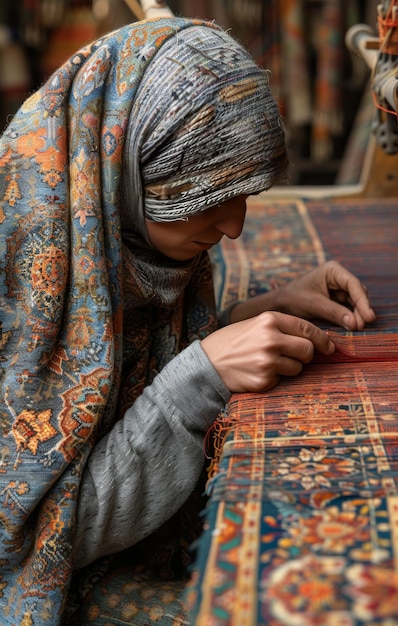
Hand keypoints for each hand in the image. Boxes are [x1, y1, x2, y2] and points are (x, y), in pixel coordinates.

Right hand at [201, 311, 334, 392]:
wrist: (207, 362)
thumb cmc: (232, 342)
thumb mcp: (254, 324)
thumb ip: (281, 327)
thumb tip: (314, 338)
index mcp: (269, 319)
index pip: (307, 329)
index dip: (322, 339)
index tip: (329, 347)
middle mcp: (270, 338)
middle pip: (308, 350)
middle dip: (306, 356)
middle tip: (295, 357)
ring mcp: (267, 360)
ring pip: (298, 368)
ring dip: (289, 369)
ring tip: (268, 364)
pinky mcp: (263, 380)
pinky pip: (281, 381)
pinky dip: (273, 379)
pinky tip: (257, 372)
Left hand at [273, 260, 375, 329]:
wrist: (280, 304)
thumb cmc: (293, 299)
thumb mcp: (314, 305)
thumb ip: (335, 312)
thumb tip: (355, 323)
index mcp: (333, 270)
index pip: (353, 285)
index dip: (362, 301)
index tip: (368, 316)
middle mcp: (338, 277)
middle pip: (357, 293)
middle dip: (361, 309)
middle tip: (364, 325)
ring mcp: (338, 288)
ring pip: (355, 302)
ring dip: (358, 314)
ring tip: (359, 327)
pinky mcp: (336, 299)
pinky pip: (348, 308)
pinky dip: (351, 317)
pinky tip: (354, 326)